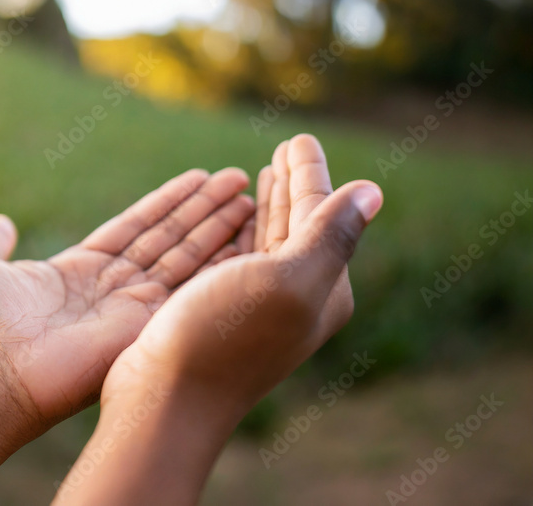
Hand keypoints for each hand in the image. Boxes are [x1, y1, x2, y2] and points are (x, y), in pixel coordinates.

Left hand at [0, 168, 254, 424]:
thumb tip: (2, 221)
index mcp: (82, 268)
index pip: (136, 226)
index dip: (168, 202)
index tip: (198, 178)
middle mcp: (114, 286)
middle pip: (168, 237)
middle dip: (204, 208)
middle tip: (238, 178)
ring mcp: (133, 305)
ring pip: (184, 255)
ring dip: (217, 225)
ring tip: (246, 193)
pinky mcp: (147, 324)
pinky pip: (187, 284)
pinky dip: (216, 260)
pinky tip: (242, 235)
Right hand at [105, 134, 383, 413]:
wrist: (165, 398)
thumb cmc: (223, 338)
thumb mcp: (288, 281)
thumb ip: (330, 235)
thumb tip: (372, 191)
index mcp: (319, 289)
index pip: (319, 215)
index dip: (309, 174)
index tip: (298, 139)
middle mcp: (290, 297)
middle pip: (296, 225)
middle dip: (293, 185)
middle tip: (288, 147)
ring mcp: (251, 305)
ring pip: (266, 240)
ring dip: (267, 203)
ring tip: (263, 172)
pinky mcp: (214, 310)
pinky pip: (234, 254)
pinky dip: (236, 227)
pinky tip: (228, 219)